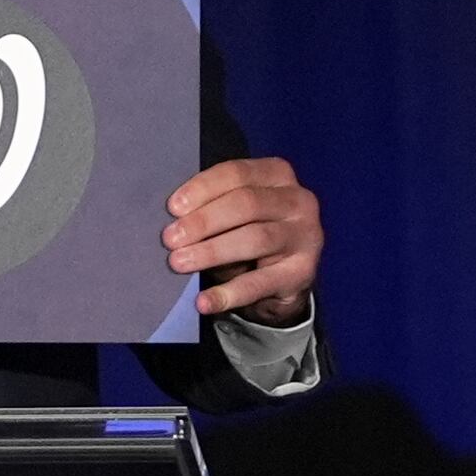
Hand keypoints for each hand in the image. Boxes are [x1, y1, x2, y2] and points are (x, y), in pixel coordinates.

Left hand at [161, 156, 322, 326]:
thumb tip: (174, 220)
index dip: (202, 189)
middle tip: (170, 239)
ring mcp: (305, 236)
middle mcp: (298, 200)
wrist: (287, 274)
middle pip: (245, 204)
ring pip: (254, 239)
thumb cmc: (251, 230)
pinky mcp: (302, 272)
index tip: (173, 208)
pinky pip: (260, 283)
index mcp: (277, 174)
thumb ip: (212, 206)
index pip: (236, 173)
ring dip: (211, 251)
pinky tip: (204, 301)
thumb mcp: (236, 211)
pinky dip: (229, 294)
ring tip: (179, 262)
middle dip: (203, 221)